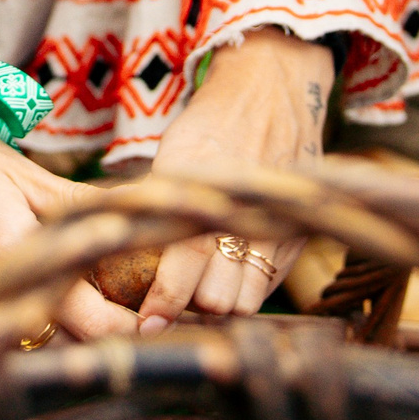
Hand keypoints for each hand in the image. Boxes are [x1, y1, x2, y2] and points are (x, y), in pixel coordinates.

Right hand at [0, 74, 128, 340]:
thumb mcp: (23, 171)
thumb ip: (79, 206)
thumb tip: (142, 222)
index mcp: (14, 250)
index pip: (91, 322)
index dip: (130, 330)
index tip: (155, 323)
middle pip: (59, 344)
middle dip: (96, 338)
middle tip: (129, 320)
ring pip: (19, 343)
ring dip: (52, 334)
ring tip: (80, 309)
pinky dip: (6, 322)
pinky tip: (19, 300)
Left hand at [137, 29, 334, 330]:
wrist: (273, 92)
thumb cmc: (211, 126)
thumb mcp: (174, 156)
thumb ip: (157, 205)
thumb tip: (120, 250)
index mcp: (210, 189)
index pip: (186, 267)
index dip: (164, 304)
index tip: (146, 327)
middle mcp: (251, 214)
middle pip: (220, 300)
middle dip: (192, 309)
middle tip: (169, 308)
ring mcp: (281, 230)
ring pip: (247, 303)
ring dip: (221, 308)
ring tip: (197, 299)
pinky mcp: (298, 239)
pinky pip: (268, 289)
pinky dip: (244, 294)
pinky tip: (225, 284)